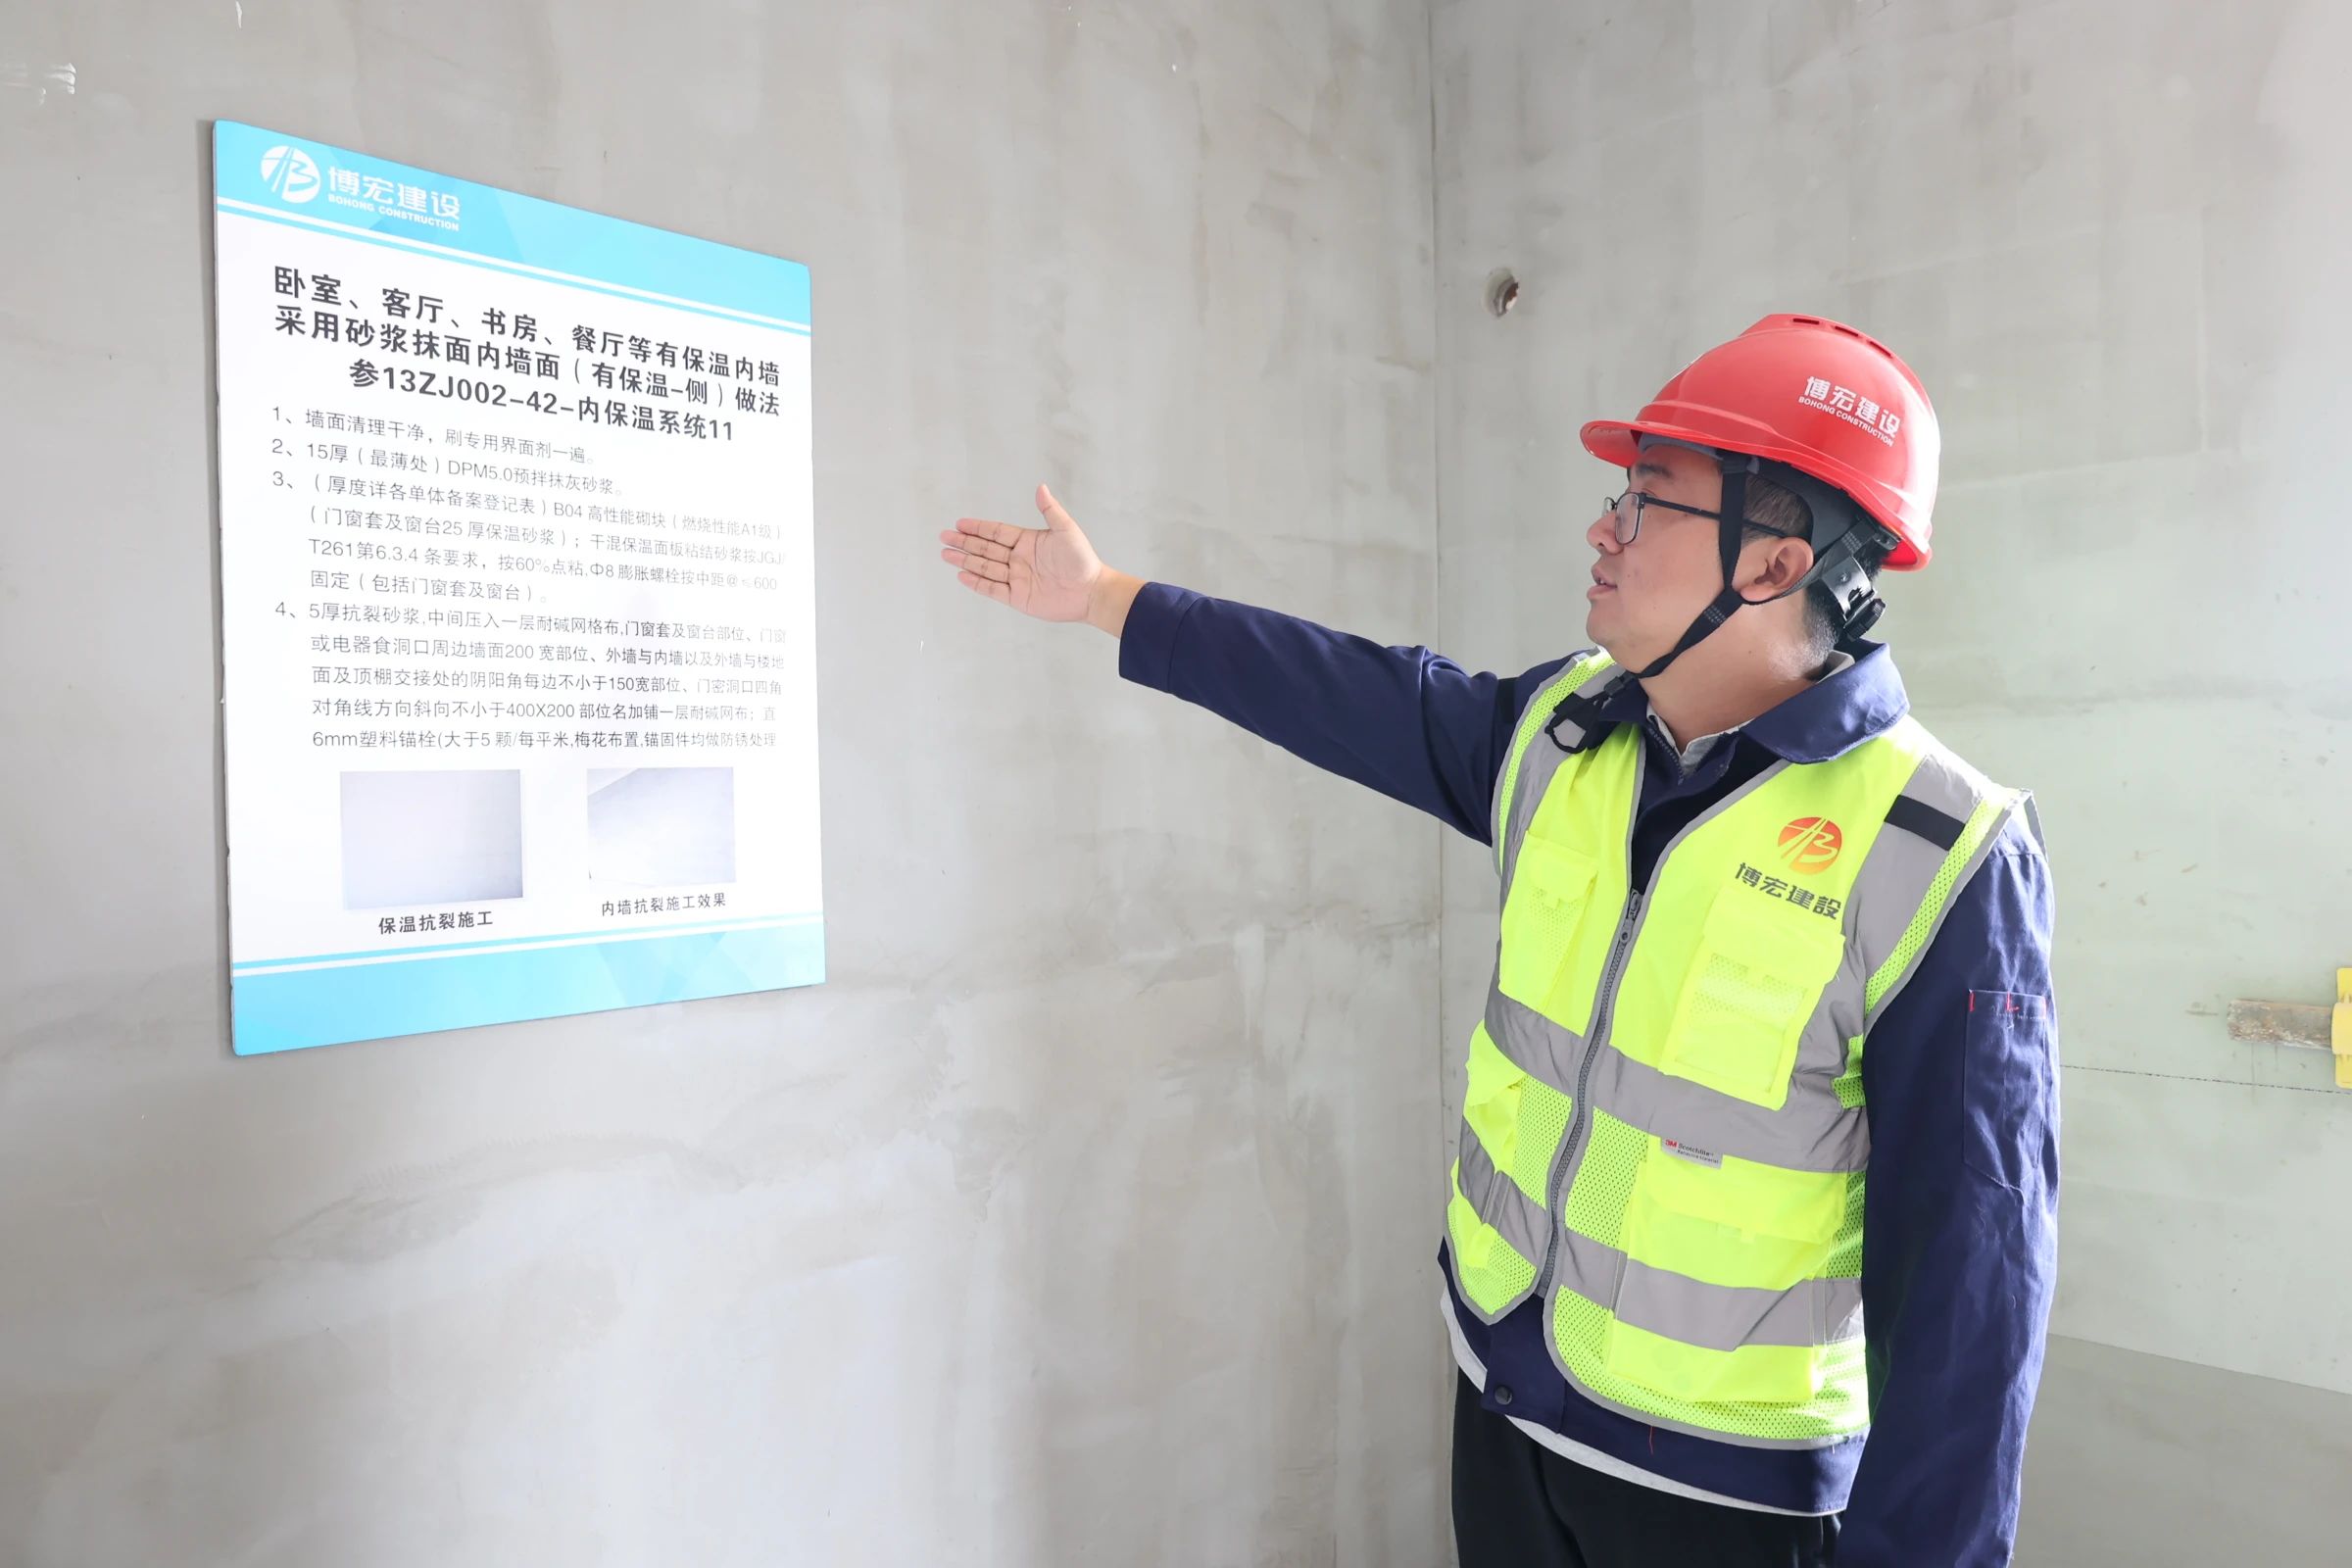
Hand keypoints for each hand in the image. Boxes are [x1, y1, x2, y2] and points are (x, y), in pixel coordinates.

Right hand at [940, 484, 1138, 633]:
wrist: (1091, 592)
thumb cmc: (1082, 560)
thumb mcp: (1066, 530)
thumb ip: (1050, 510)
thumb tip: (1041, 487)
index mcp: (1028, 541)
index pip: (997, 533)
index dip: (978, 528)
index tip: (959, 523)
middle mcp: (1019, 559)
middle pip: (986, 549)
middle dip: (964, 542)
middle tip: (944, 537)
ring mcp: (1017, 578)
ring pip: (985, 568)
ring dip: (965, 561)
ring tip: (946, 554)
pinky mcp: (1018, 597)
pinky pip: (992, 589)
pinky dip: (976, 582)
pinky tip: (962, 575)